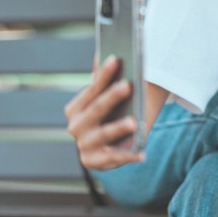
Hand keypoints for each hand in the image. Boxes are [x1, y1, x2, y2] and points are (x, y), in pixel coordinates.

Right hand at [65, 55, 144, 169]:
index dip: (104, 75)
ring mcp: (84, 145)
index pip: (92, 89)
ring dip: (117, 128)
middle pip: (96, 109)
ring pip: (103, 134)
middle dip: (111, 97)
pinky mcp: (94, 162)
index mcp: (75, 109)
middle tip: (127, 85)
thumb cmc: (111, 117)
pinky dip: (128, 156)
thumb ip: (104, 81)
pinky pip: (114, 158)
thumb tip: (103, 55)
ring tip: (134, 122)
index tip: (117, 59)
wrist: (108, 147)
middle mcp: (75, 127)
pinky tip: (142, 154)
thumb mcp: (108, 99)